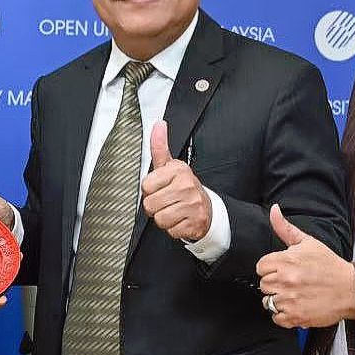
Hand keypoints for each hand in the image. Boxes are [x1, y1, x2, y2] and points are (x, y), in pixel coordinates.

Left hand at [140, 121, 211, 241]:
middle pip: (150, 205)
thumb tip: (158, 124)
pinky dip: (174, 229)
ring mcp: (193, 205)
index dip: (150, 190)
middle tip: (167, 202)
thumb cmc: (184, 187)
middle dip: (155, 207)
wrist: (207, 209)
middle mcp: (187, 185)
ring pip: (159, 219)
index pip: (146, 186)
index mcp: (178, 170)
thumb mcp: (171, 166)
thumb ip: (160, 147)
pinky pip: (171, 230)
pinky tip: (181, 220)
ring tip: (174, 211)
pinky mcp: (195, 223)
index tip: (161, 188)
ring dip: (164, 219)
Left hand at [254, 204, 354, 328]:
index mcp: (286, 260)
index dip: (271, 268)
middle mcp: (285, 280)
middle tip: (293, 283)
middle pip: (263, 285)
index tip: (283, 270)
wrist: (351, 289)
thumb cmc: (330, 266)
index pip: (260, 267)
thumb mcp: (309, 242)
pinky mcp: (295, 316)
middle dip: (275, 284)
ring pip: (268, 302)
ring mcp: (290, 299)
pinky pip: (276, 318)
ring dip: (280, 300)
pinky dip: (284, 315)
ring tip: (296, 295)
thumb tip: (273, 210)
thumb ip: (285, 228)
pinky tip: (297, 306)